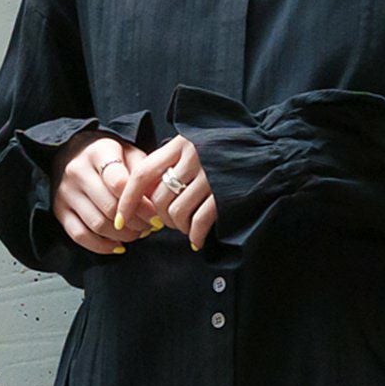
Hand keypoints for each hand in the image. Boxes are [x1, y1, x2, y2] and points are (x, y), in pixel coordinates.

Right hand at [50, 130, 159, 254]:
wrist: (74, 150)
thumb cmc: (111, 154)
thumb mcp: (130, 153)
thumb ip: (144, 174)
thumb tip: (156, 202)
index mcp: (98, 152)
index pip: (119, 183)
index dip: (141, 204)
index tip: (156, 216)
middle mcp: (78, 171)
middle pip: (109, 208)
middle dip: (135, 223)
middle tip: (150, 227)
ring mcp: (66, 192)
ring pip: (96, 224)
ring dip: (122, 235)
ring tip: (138, 234)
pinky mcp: (59, 209)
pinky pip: (79, 235)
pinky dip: (101, 246)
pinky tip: (118, 245)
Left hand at [114, 134, 217, 250]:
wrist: (263, 148)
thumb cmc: (221, 150)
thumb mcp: (192, 146)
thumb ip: (169, 162)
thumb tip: (142, 193)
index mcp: (180, 145)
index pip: (143, 174)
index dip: (128, 200)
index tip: (121, 219)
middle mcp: (193, 158)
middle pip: (159, 198)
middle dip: (159, 218)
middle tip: (167, 222)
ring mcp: (210, 176)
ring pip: (177, 212)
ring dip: (177, 226)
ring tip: (184, 226)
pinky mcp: (225, 193)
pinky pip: (200, 221)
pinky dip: (195, 235)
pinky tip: (195, 241)